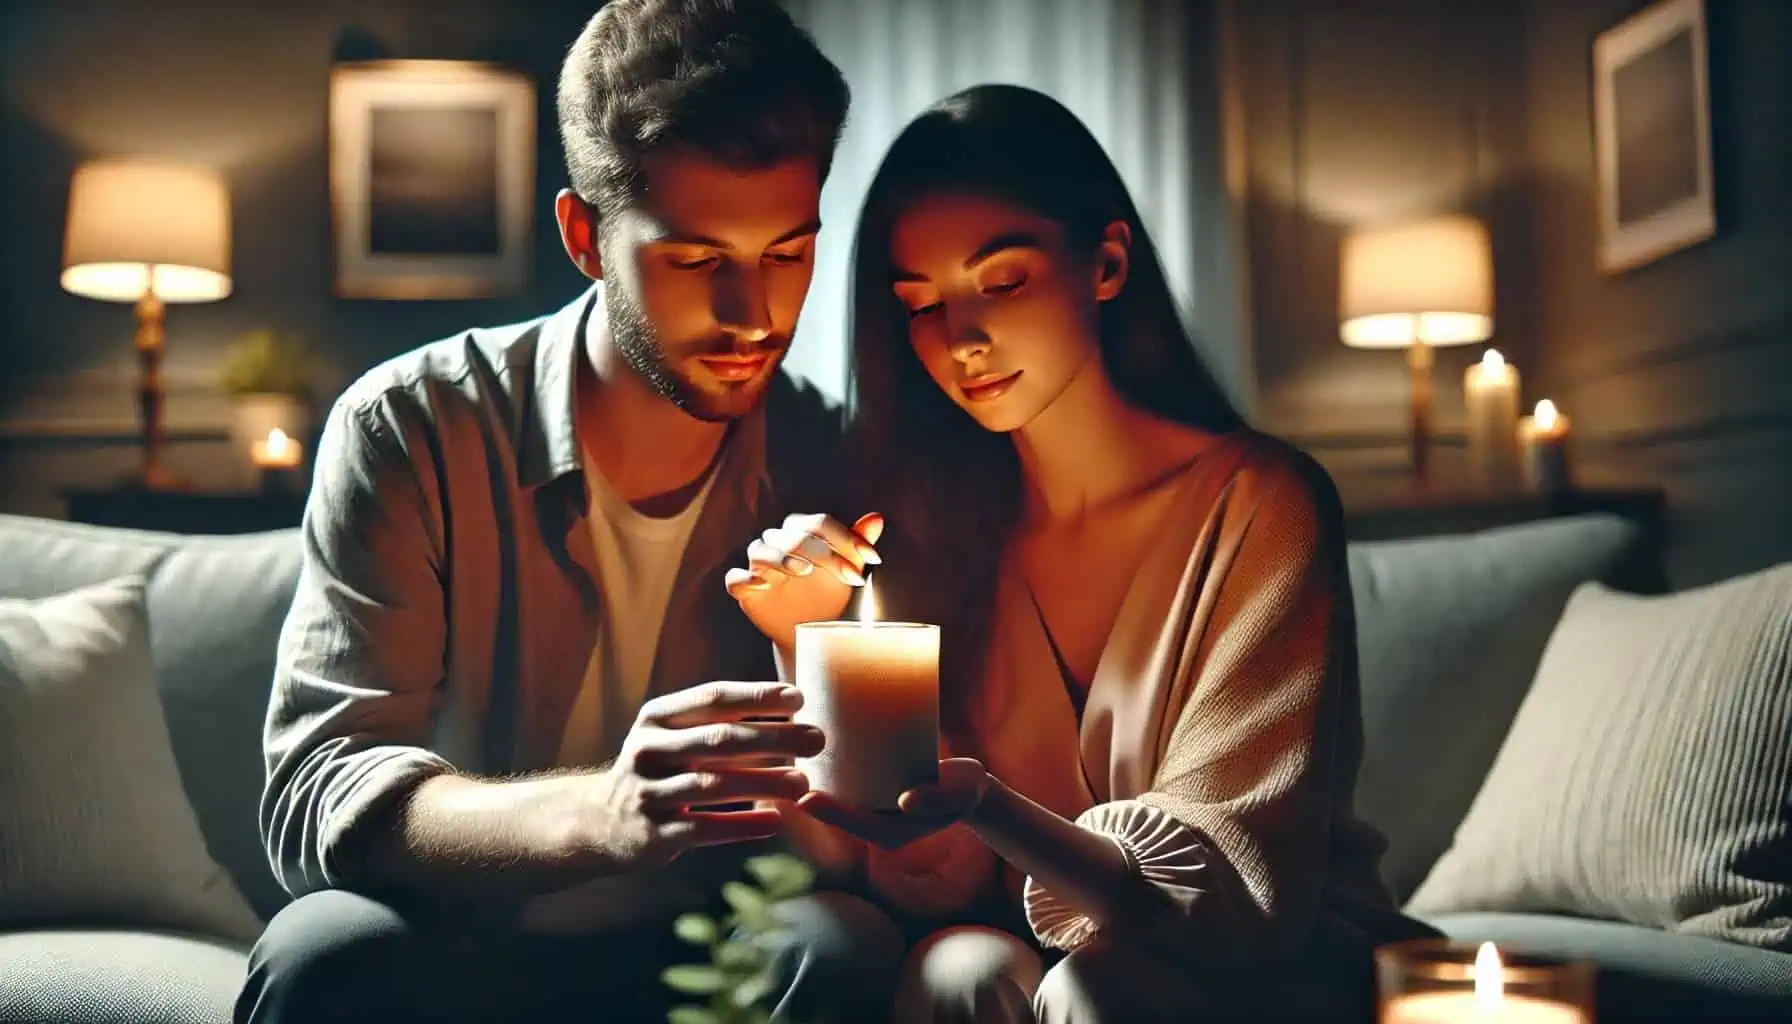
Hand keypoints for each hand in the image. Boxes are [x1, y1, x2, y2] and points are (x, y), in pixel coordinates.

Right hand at [596, 681, 825, 866]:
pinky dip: (743, 825)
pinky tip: (776, 820)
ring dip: (764, 782)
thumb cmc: (658, 768)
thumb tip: (790, 706)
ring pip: (714, 786)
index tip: (798, 698)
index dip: (757, 696)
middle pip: (720, 740)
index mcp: (657, 718)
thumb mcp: (672, 734)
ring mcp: (648, 794)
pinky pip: (705, 828)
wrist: (598, 820)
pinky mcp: (652, 835)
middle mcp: (649, 750)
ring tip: (802, 783)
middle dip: (774, 737)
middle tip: (817, 740)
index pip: (712, 699)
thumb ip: (717, 720)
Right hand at [725, 512, 883, 649]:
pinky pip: (735, 578)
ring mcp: (759, 566)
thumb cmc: (829, 593)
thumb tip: (877, 518)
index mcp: (801, 531)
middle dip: (825, 553)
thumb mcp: (849, 569)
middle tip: (852, 577)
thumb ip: (859, 544)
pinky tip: (765, 585)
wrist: (812, 631)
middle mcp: (776, 542)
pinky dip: (745, 578)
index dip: (845, 538)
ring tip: (805, 571)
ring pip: (761, 550)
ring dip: (782, 558)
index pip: (819, 523)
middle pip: (794, 536)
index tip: (873, 559)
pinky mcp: (745, 590)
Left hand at [797, 757, 991, 849]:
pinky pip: (848, 782)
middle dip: (814, 799)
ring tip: (790, 759)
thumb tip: (905, 800)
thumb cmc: (963, 792)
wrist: (968, 786)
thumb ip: (934, 799)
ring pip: (839, 796)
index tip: (806, 799)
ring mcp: (874, 806)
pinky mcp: (874, 788)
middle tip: (787, 780)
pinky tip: (813, 747)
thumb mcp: (956, 795)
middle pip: (838, 812)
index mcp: (891, 832)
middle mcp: (876, 821)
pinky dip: (831, 769)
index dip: (829, 814)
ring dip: (816, 782)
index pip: (854, 824)